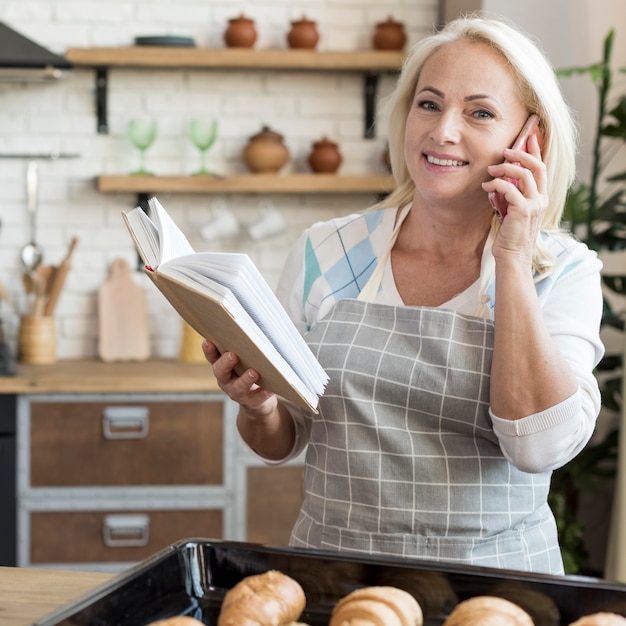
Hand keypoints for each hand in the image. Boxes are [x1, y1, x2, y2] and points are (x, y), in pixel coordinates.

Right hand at [202, 339, 277, 415]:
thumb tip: (254, 329)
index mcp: (223, 367)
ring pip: (238, 387)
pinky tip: (269, 389)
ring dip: (245, 379)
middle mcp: (227, 380)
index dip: (209, 350)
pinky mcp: (252, 402)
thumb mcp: (244, 362)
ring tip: (254, 372)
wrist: (258, 404)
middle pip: (221, 372)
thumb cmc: (251, 374)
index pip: (212, 357)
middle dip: (225, 363)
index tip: (208, 341)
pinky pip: (257, 399)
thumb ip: (244, 350)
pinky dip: (263, 393)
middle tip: (232, 355)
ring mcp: (238, 393)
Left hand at [482, 133, 547, 263]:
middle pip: (537, 166)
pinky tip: (486, 186)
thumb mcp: (512, 212)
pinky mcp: (523, 210)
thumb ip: (512, 196)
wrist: (512, 256)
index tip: (530, 135)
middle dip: (521, 154)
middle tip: (505, 151)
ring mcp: (534, 204)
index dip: (536, 150)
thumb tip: (499, 180)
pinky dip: (496, 184)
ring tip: (490, 170)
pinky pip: (510, 188)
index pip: (542, 168)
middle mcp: (541, 199)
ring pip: (523, 174)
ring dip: (505, 168)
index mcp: (541, 198)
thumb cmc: (510, 236)